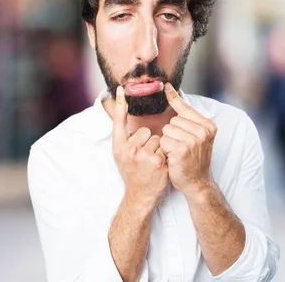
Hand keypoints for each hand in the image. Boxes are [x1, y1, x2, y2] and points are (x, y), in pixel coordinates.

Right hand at [113, 86, 168, 206]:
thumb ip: (125, 138)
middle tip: (145, 157)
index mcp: (118, 146)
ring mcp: (142, 156)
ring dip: (159, 148)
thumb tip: (124, 118)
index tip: (121, 89)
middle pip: (146, 131)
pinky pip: (166, 147)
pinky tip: (160, 166)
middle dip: (150, 141)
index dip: (119, 104)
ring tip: (152, 161)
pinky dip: (166, 155)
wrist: (140, 195)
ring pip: (158, 138)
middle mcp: (128, 150)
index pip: (118, 121)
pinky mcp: (156, 161)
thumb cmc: (134, 173)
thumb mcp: (122, 156)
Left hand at [160, 83, 216, 197]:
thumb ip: (188, 119)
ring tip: (177, 152)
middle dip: (172, 133)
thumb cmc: (194, 158)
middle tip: (181, 146)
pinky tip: (173, 157)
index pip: (186, 108)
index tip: (165, 85)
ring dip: (167, 142)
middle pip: (173, 121)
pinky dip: (165, 150)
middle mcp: (203, 131)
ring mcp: (194, 141)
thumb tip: (174, 95)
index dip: (174, 97)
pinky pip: (163, 141)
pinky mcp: (182, 150)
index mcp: (208, 125)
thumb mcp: (198, 136)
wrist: (197, 182)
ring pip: (166, 131)